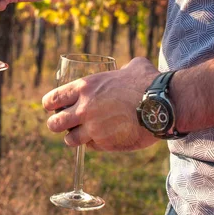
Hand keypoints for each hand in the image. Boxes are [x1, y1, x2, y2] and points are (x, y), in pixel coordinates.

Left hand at [42, 57, 159, 151]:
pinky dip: (94, 144)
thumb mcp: (132, 67)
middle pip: (54, 124)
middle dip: (57, 124)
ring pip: (70, 140)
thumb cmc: (149, 82)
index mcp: (85, 87)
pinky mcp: (105, 144)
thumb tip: (129, 68)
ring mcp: (93, 128)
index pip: (53, 99)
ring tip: (82, 135)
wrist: (162, 105)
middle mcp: (84, 109)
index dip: (50, 105)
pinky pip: (91, 147)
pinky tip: (103, 138)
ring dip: (74, 138)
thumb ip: (122, 70)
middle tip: (64, 125)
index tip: (52, 108)